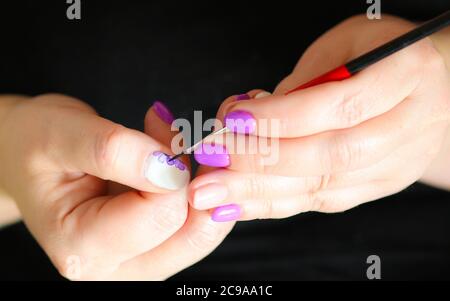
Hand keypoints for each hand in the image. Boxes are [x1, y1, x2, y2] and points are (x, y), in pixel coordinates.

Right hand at [0, 94, 232, 279]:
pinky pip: (195, 224)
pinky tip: (175, 160)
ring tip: (173, 144)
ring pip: (201, 232)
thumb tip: (170, 168)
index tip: (160, 126)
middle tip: (179, 135)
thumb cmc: (35, 145)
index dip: (173, 168)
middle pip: (191, 233)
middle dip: (200, 178)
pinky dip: (198, 189)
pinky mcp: (152, 248)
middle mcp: (114, 268)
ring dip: (203, 184)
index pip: (160, 214)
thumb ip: (113, 151)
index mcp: (82, 247)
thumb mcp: (61, 135)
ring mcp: (138, 262)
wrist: (26, 156)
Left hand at [188, 15, 449, 220]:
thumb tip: (249, 121)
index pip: (340, 105)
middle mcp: (411, 124)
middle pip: (331, 155)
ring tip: (213, 192)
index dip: (283, 117)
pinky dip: (277, 204)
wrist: (428, 85)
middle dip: (262, 162)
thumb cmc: (378, 53)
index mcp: (407, 75)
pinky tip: (239, 203)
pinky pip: (324, 202)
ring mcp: (398, 163)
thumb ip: (302, 83)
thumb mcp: (344, 45)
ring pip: (324, 187)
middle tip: (211, 164)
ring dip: (260, 191)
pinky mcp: (380, 185)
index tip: (234, 120)